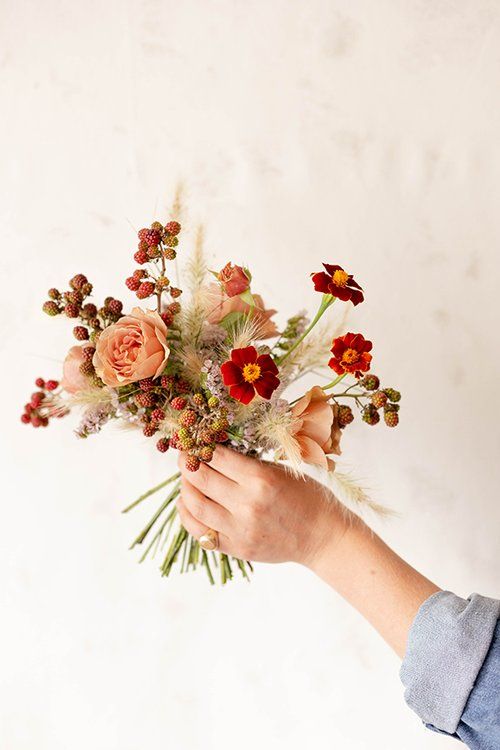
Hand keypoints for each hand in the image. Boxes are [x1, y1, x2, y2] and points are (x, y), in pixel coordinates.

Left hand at [177, 446, 439, 656]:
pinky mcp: (236, 548)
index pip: (217, 456)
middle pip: (200, 479)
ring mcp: (239, 530)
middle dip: (187, 463)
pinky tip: (188, 503)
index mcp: (261, 480)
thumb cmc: (308, 498)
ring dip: (184, 488)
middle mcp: (247, 505)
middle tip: (185, 455)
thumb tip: (215, 450)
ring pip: (194, 505)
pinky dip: (188, 515)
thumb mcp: (281, 470)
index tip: (195, 439)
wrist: (323, 537)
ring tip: (187, 479)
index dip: (201, 445)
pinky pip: (199, 532)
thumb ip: (248, 464)